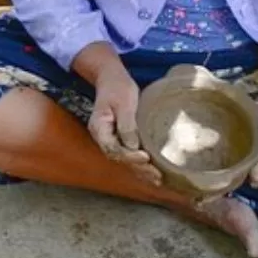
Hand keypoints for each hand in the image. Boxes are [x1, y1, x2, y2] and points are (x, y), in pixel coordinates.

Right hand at [85, 60, 161, 185]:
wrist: (111, 78)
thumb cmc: (117, 86)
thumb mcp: (124, 102)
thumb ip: (127, 125)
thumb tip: (133, 146)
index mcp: (99, 128)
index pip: (113, 149)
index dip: (129, 156)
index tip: (145, 156)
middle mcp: (102, 137)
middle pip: (119, 158)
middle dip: (138, 168)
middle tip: (156, 175)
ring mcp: (110, 139)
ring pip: (124, 160)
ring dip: (140, 170)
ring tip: (157, 179)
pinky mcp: (119, 138)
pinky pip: (128, 154)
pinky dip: (139, 163)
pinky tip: (152, 171)